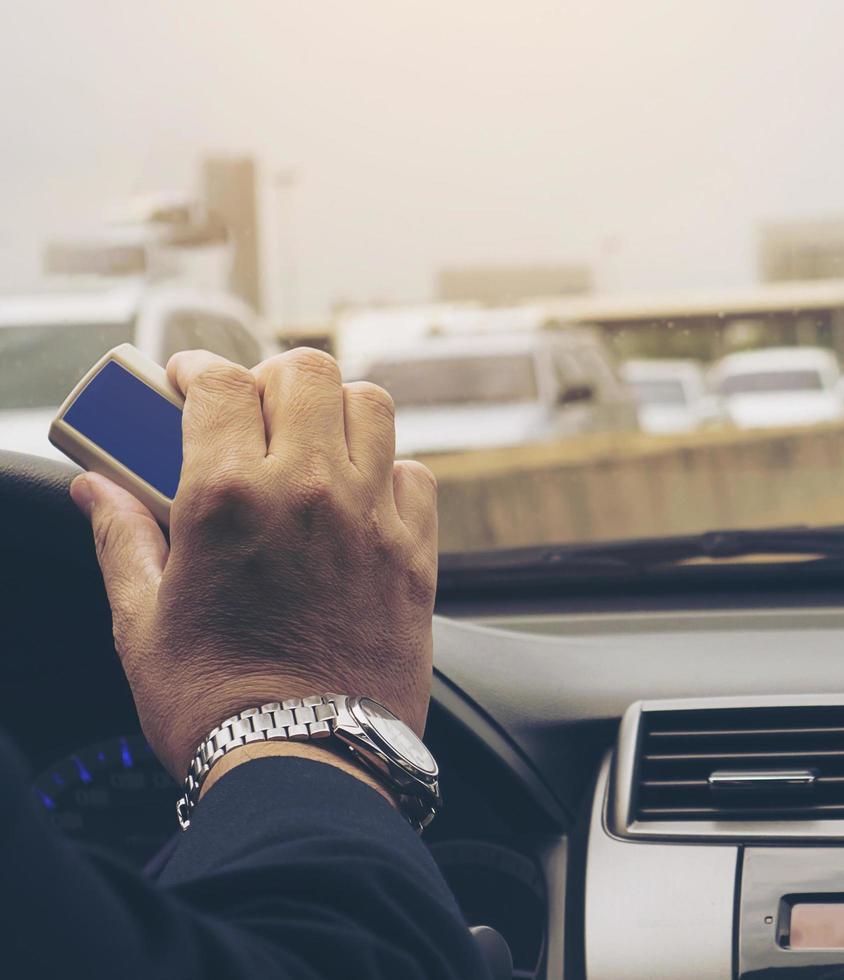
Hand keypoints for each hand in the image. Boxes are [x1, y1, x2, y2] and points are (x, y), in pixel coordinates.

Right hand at [70, 348, 437, 780]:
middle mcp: (310, 490)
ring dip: (337, 409)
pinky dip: (388, 470)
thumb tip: (96, 489)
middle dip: (271, 377)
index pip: (219, 381)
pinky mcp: (417, 554)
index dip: (196, 370)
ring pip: (373, 406)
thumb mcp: (142, 622)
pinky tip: (359, 498)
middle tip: (251, 408)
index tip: (185, 384)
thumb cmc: (216, 704)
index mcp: (229, 497)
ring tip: (310, 439)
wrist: (308, 765)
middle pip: (307, 372)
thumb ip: (121, 540)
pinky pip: (415, 474)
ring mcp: (372, 518)